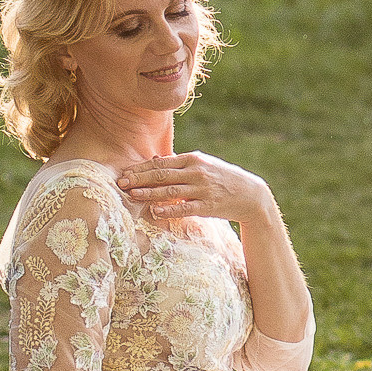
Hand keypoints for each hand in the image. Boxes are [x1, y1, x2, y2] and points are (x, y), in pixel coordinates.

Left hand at [116, 149, 273, 229]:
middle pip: (162, 175)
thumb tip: (155, 159)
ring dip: (149, 192)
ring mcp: (202, 189)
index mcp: (193, 159)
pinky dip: (169, 209)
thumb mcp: (203, 165)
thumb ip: (179, 163)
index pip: (161, 163)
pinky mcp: (207, 205)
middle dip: (139, 178)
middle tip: (121, 182)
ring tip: (132, 194)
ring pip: (170, 190)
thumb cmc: (223, 178)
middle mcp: (196, 171)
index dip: (141, 168)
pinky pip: (184, 208)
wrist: (250, 194)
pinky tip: (155, 211)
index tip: (124, 172)